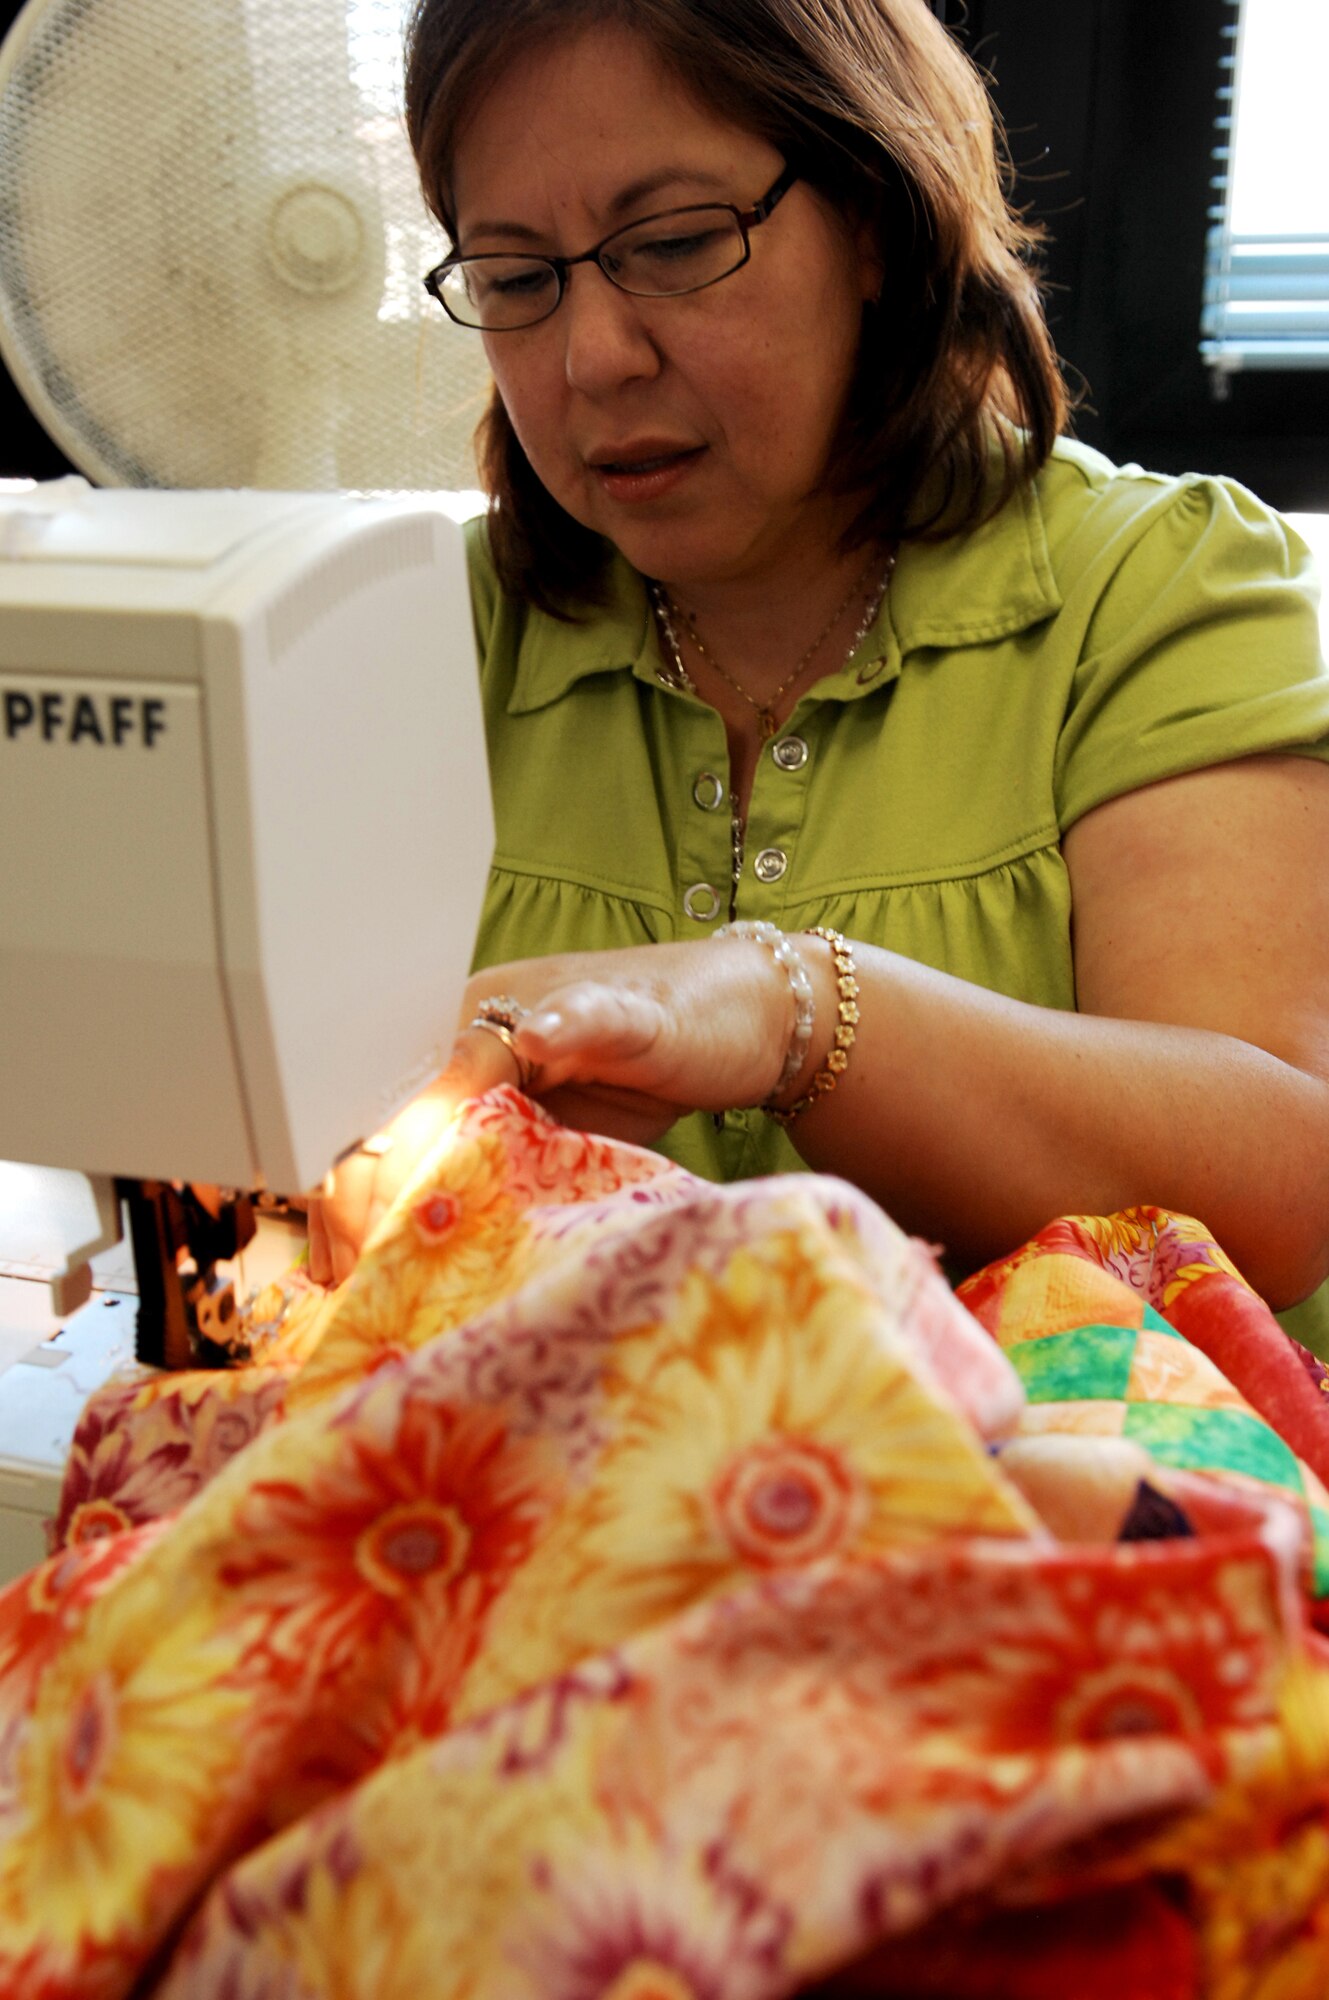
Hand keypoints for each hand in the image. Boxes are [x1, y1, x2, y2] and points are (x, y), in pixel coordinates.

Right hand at [305, 936, 818, 1284]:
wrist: (748, 1023)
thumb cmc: (698, 1012)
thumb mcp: (648, 1018)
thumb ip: (591, 1020)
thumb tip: (531, 1032)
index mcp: (488, 1016)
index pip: (418, 1099)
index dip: (394, 1168)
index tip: (384, 1236)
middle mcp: (471, 1054)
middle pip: (387, 1130)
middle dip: (357, 1200)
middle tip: (355, 1280)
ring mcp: (486, 1097)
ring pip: (400, 1157)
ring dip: (367, 1216)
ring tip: (349, 1289)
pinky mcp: (510, 1135)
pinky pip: (444, 1176)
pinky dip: (410, 1219)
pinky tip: (381, 1267)